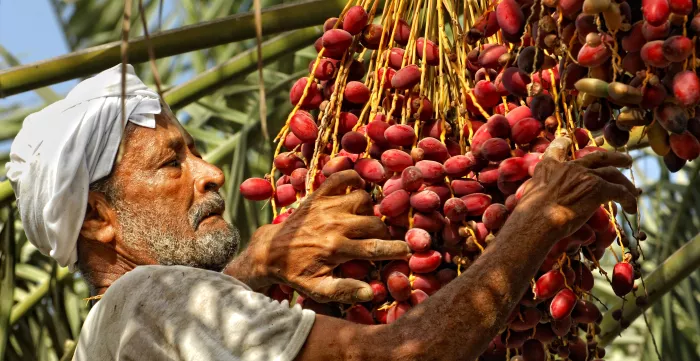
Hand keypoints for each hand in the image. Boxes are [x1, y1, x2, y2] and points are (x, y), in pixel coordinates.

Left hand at [226, 170, 409, 303]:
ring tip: (365, 219)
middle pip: (374, 223)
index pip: (375, 248)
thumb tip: (370, 291)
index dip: (396, 249)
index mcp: (336, 249)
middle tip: (382, 238)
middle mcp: (334, 225)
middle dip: (384, 232)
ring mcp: (326, 206)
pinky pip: (342, 178)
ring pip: (363, 199)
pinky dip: (353, 178)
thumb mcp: (317, 289)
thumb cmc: (296, 272)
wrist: (270, 251)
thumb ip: (344, 290)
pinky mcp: (318, 195)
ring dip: (369, 209)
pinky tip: (358, 188)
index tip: (409, 250)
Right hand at [516, 137, 638, 241]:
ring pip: (613, 174)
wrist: (537, 221)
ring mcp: (585, 176)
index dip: (563, 143)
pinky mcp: (598, 188)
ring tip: (633, 190)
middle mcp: (569, 167)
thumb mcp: (530, 197)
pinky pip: (620, 192)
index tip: (568, 140)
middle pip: (597, 157)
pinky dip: (629, 200)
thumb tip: (543, 203)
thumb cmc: (528, 216)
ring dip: (625, 182)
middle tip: (625, 159)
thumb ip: (541, 192)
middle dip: (614, 157)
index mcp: (549, 167)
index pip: (557, 148)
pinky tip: (632, 209)